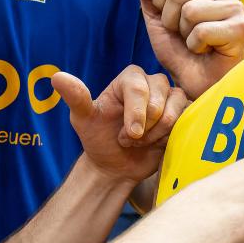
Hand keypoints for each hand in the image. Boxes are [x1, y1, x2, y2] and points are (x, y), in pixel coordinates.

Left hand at [52, 65, 188, 185]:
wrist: (116, 165)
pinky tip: (156, 142)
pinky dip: (169, 136)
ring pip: (175, 110)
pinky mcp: (183, 114)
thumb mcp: (82, 120)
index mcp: (129, 78)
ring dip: (156, 133)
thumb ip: (75, 97)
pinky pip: (187, 119)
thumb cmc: (98, 139)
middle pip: (159, 98)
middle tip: (129, 139)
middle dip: (144, 127)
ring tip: (141, 141)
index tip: (128, 135)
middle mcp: (152, 83)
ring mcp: (170, 98)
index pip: (139, 88)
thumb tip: (56, 77)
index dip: (135, 114)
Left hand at [138, 0, 243, 97]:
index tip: (172, 18)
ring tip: (196, 42)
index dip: (159, 0)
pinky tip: (207, 50)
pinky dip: (195, 46)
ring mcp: (236, 7)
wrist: (194, 81)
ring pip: (190, 11)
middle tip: (184, 34)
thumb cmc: (179, 48)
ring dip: (184, 34)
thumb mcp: (156, 18)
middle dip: (171, 20)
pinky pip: (202, 31)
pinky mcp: (242, 28)